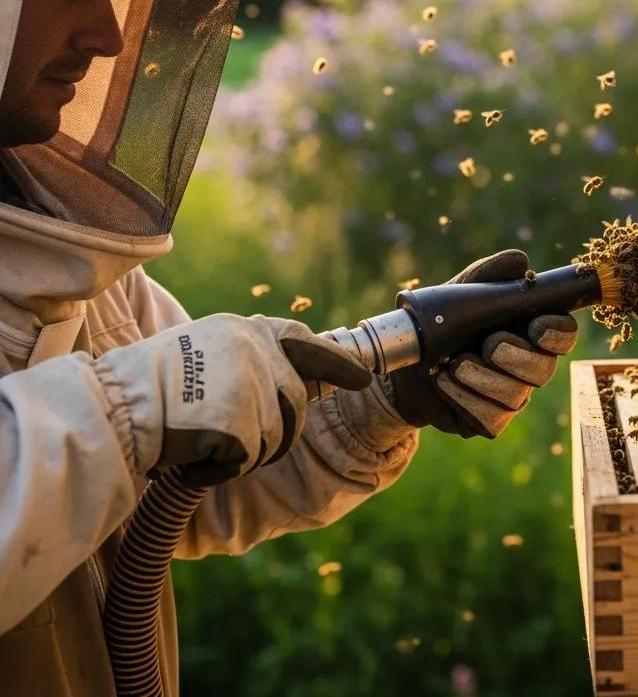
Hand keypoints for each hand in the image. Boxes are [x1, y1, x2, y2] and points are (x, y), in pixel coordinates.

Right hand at [95, 313, 371, 485]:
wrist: (114, 409)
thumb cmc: (146, 387)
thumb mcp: (203, 352)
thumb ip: (248, 360)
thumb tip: (292, 385)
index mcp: (245, 330)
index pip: (304, 342)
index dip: (336, 363)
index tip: (362, 377)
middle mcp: (257, 351)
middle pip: (297, 401)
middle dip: (275, 429)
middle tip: (227, 435)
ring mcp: (253, 384)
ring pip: (277, 435)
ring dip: (246, 451)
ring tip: (202, 439)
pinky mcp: (244, 422)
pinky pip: (250, 459)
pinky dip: (221, 469)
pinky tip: (193, 455)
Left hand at [388, 251, 577, 437]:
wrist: (405, 364)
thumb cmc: (443, 323)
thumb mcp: (461, 291)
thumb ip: (491, 274)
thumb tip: (521, 261)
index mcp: (529, 331)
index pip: (563, 333)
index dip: (557, 332)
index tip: (536, 326)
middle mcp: (527, 366)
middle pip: (544, 369)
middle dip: (517, 356)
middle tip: (490, 344)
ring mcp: (510, 397)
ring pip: (515, 395)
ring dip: (483, 378)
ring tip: (453, 364)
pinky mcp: (487, 422)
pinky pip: (490, 418)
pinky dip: (464, 398)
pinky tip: (444, 382)